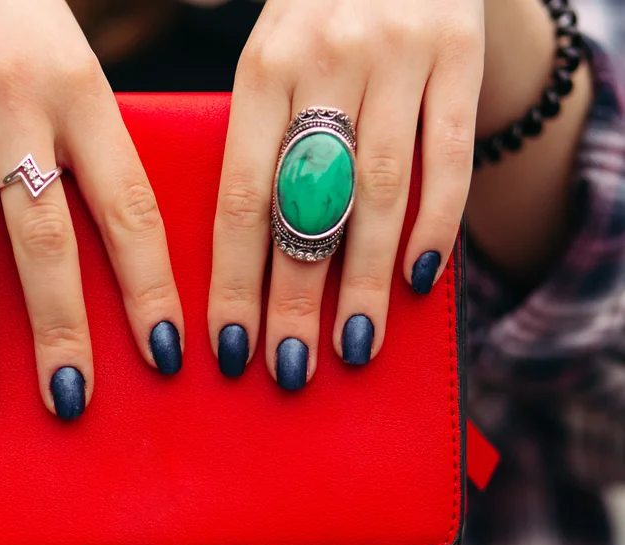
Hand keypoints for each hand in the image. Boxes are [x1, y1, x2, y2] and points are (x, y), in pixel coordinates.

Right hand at [0, 0, 183, 415]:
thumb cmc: (21, 26)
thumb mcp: (75, 70)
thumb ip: (92, 151)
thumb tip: (125, 260)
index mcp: (84, 94)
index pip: (128, 207)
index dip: (149, 286)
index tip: (165, 354)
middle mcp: (15, 99)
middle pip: (44, 234)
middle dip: (59, 326)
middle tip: (70, 400)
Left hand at [208, 0, 483, 385]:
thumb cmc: (315, 18)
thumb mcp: (270, 57)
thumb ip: (261, 137)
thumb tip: (257, 255)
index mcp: (260, 70)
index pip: (241, 196)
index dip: (235, 280)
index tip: (229, 347)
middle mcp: (324, 61)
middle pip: (306, 205)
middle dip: (294, 299)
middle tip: (287, 369)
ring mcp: (396, 56)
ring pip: (378, 191)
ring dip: (362, 281)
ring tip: (351, 348)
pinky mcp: (457, 55)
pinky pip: (450, 157)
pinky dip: (435, 225)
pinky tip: (417, 282)